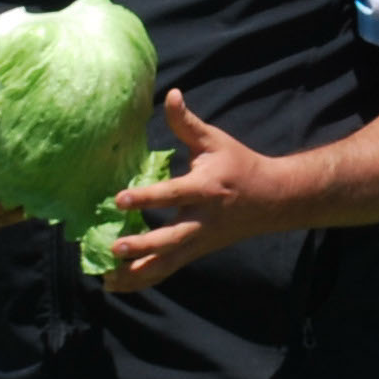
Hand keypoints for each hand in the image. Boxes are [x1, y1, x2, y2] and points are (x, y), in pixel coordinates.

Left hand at [98, 90, 293, 292]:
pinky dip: (142, 279)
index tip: (119, 199)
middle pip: (170, 239)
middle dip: (142, 246)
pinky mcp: (195, 253)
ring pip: (167, 264)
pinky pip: (167, 270)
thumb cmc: (239, 165)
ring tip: (106, 279)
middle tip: (113, 247)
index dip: (147, 198)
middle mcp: (202, 221)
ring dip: (137, 274)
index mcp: (206, 189)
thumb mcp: (215, 142)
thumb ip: (187, 123)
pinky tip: (116, 284)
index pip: (174, 195)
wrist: (272, 200)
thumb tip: (169, 94)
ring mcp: (199, 242)